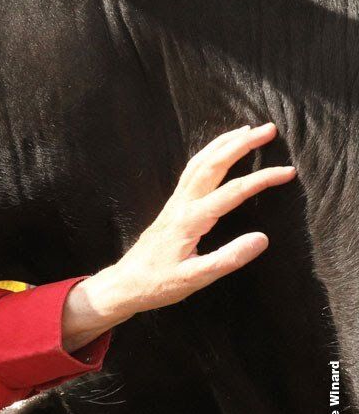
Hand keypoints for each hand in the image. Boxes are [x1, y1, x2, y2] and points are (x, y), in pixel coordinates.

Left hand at [62, 123, 296, 350]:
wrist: (125, 284)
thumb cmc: (158, 284)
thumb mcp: (196, 279)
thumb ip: (228, 259)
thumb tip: (262, 238)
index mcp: (190, 220)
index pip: (232, 192)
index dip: (261, 179)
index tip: (287, 172)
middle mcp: (181, 205)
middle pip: (212, 164)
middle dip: (241, 144)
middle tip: (269, 129)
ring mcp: (174, 203)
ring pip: (199, 163)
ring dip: (223, 143)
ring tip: (247, 130)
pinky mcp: (172, 206)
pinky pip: (191, 171)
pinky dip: (208, 155)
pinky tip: (217, 152)